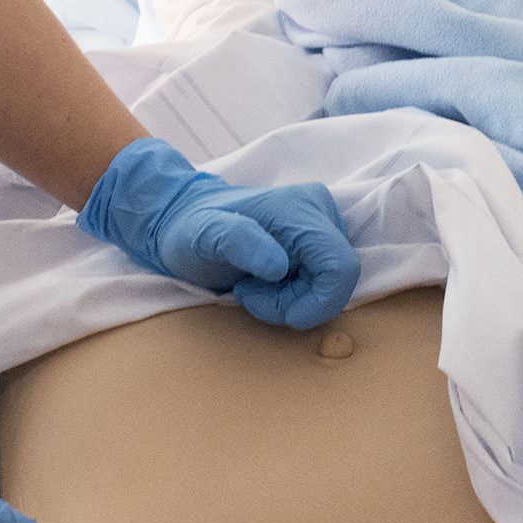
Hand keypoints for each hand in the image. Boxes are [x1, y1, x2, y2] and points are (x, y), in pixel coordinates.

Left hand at [76, 136, 358, 330]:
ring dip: (292, 300)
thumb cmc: (190, 228)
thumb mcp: (203, 235)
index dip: (320, 302)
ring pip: (329, 285)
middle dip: (297, 302)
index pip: (340, 267)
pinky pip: (321, 282)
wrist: (182, 219)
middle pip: (335, 280)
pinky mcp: (316, 241)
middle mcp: (319, 211)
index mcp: (298, 209)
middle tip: (250, 296)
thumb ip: (239, 242)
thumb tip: (279, 267)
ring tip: (251, 289)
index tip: (280, 313)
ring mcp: (321, 225)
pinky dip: (294, 294)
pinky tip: (264, 283)